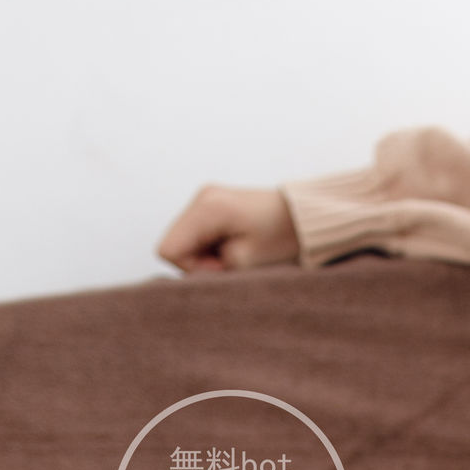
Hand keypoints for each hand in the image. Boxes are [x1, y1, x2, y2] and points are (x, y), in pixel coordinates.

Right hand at [157, 185, 299, 275]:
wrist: (301, 217)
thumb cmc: (280, 237)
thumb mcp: (245, 262)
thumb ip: (211, 271)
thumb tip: (189, 273)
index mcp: (207, 208)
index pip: (169, 249)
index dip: (192, 268)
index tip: (223, 266)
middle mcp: (201, 197)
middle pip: (174, 244)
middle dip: (199, 262)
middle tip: (232, 261)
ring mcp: (205, 198)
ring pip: (184, 240)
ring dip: (206, 255)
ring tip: (236, 251)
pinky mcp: (211, 203)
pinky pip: (196, 234)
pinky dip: (211, 246)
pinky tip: (234, 244)